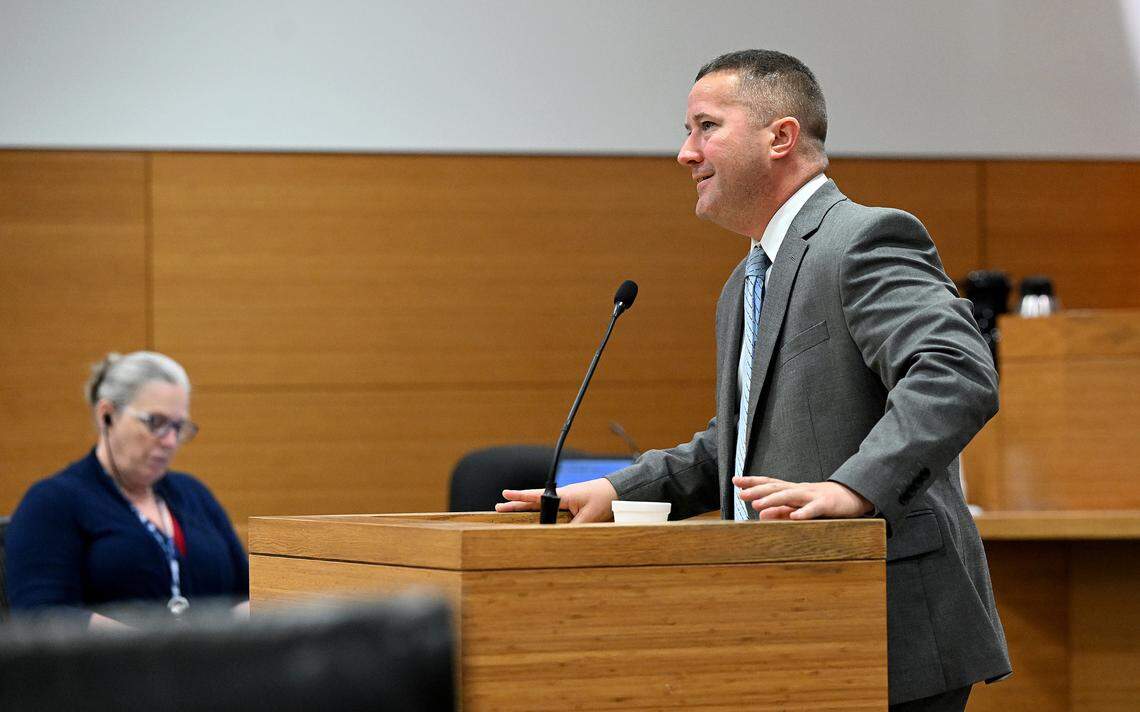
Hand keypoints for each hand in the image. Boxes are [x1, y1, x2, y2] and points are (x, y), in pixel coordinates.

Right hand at [495, 477, 618, 522]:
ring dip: (526, 509)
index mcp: (564, 495)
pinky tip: (534, 519)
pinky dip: (540, 514)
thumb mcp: (590, 516)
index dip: (520, 497)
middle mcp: (562, 496)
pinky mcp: (571, 506)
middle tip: (498, 507)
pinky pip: (552, 511)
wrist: (617, 491)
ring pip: (541, 506)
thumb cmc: (604, 498)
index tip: (504, 495)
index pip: (537, 496)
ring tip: (510, 512)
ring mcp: (565, 501)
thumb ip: (574, 527)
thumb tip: (560, 538)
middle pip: (534, 501)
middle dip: (516, 504)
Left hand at [734, 476, 872, 519]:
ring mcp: (813, 495)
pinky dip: (804, 512)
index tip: (734, 480)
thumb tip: (761, 515)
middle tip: (741, 494)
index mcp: (792, 489)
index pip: (769, 482)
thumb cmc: (823, 501)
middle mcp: (800, 489)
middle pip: (776, 486)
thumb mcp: (800, 506)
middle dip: (757, 490)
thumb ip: (781, 511)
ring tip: (757, 505)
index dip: (752, 481)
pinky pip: (814, 509)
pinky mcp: (827, 504)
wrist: (853, 495)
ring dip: (773, 500)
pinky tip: (794, 517)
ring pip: (790, 496)